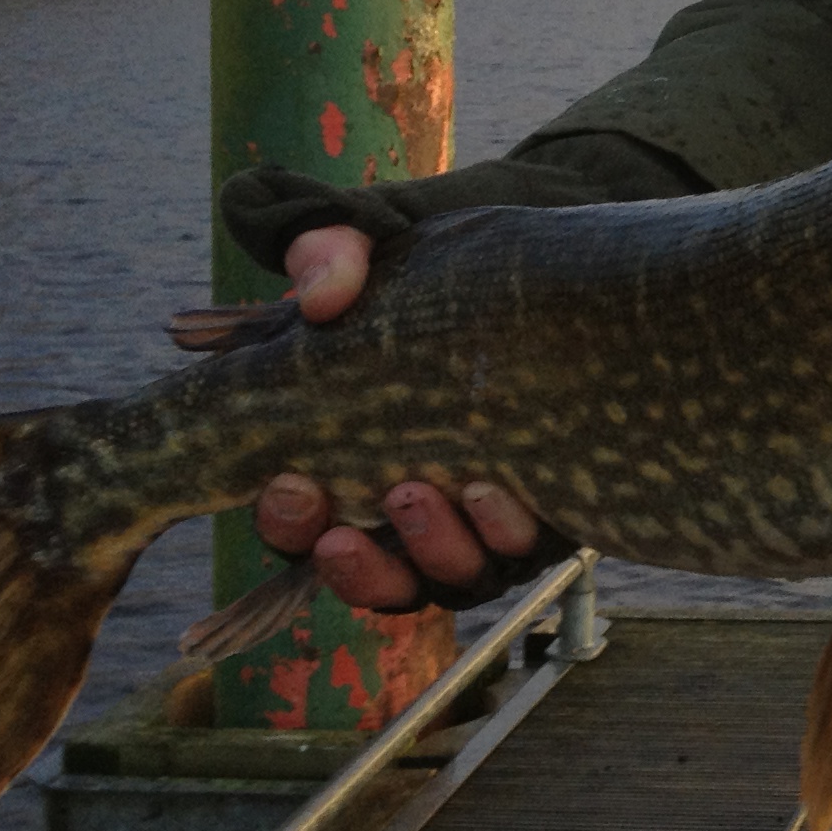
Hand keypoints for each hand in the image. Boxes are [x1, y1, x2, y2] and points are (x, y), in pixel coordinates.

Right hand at [255, 225, 541, 611]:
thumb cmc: (438, 281)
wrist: (543, 282)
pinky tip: (496, 488)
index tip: (289, 485)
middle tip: (339, 526)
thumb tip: (322, 296)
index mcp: (351, 462)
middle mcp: (411, 509)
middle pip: (369, 573)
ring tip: (417, 493)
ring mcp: (478, 523)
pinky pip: (517, 551)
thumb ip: (333, 257)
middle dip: (351, 560)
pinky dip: (499, 531)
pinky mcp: (542, 516)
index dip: (288, 524)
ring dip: (427, 545)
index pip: (302, 525)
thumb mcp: (379, 257)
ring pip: (445, 573)